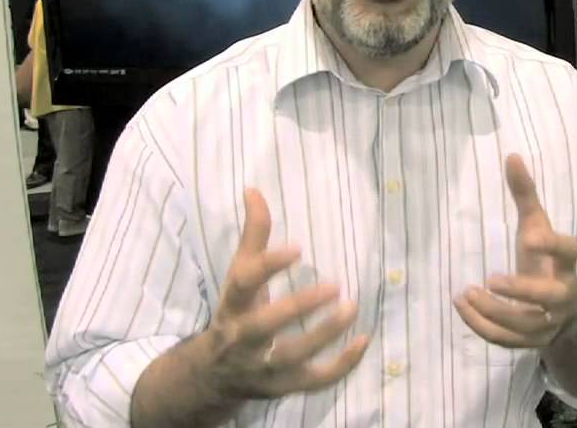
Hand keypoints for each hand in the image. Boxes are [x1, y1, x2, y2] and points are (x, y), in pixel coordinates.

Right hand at [201, 189, 368, 399]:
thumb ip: (253, 235)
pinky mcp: (283, 387)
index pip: (245, 283)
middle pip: (264, 327)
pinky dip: (341, 365)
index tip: (299, 249)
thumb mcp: (239, 276)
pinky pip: (313, 382)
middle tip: (336, 286)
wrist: (213, 376)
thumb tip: (254, 190)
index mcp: (233, 304)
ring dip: (324, 335)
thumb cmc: (236, 312)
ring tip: (353, 307)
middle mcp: (243, 338)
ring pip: (292, 357)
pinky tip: (364, 340)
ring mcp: (262, 367)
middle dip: (298, 308)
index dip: (269, 266)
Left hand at [454, 155, 576, 348]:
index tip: (530, 239)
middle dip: (522, 291)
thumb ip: (525, 195)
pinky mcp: (533, 341)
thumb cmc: (547, 261)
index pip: (568, 252)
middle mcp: (562, 294)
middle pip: (549, 297)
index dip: (552, 246)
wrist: (569, 314)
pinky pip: (507, 340)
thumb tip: (511, 155)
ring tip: (464, 293)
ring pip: (523, 324)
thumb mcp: (539, 227)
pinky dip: (482, 326)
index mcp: (567, 263)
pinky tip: (462, 307)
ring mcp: (549, 321)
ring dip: (492, 311)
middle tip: (491, 280)